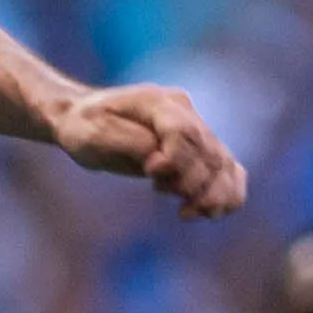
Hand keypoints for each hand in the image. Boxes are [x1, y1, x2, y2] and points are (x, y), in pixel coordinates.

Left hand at [49, 83, 247, 219]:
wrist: (81, 121)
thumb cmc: (83, 127)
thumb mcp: (94, 134)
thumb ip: (131, 144)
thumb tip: (162, 161)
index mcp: (155, 100)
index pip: (184, 131)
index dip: (175, 160)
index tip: (150, 173)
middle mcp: (182, 110)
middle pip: (208, 152)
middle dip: (191, 184)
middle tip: (160, 191)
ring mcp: (196, 127)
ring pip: (225, 165)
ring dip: (214, 196)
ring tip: (187, 212)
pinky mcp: (201, 148)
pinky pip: (231, 172)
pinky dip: (229, 195)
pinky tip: (207, 212)